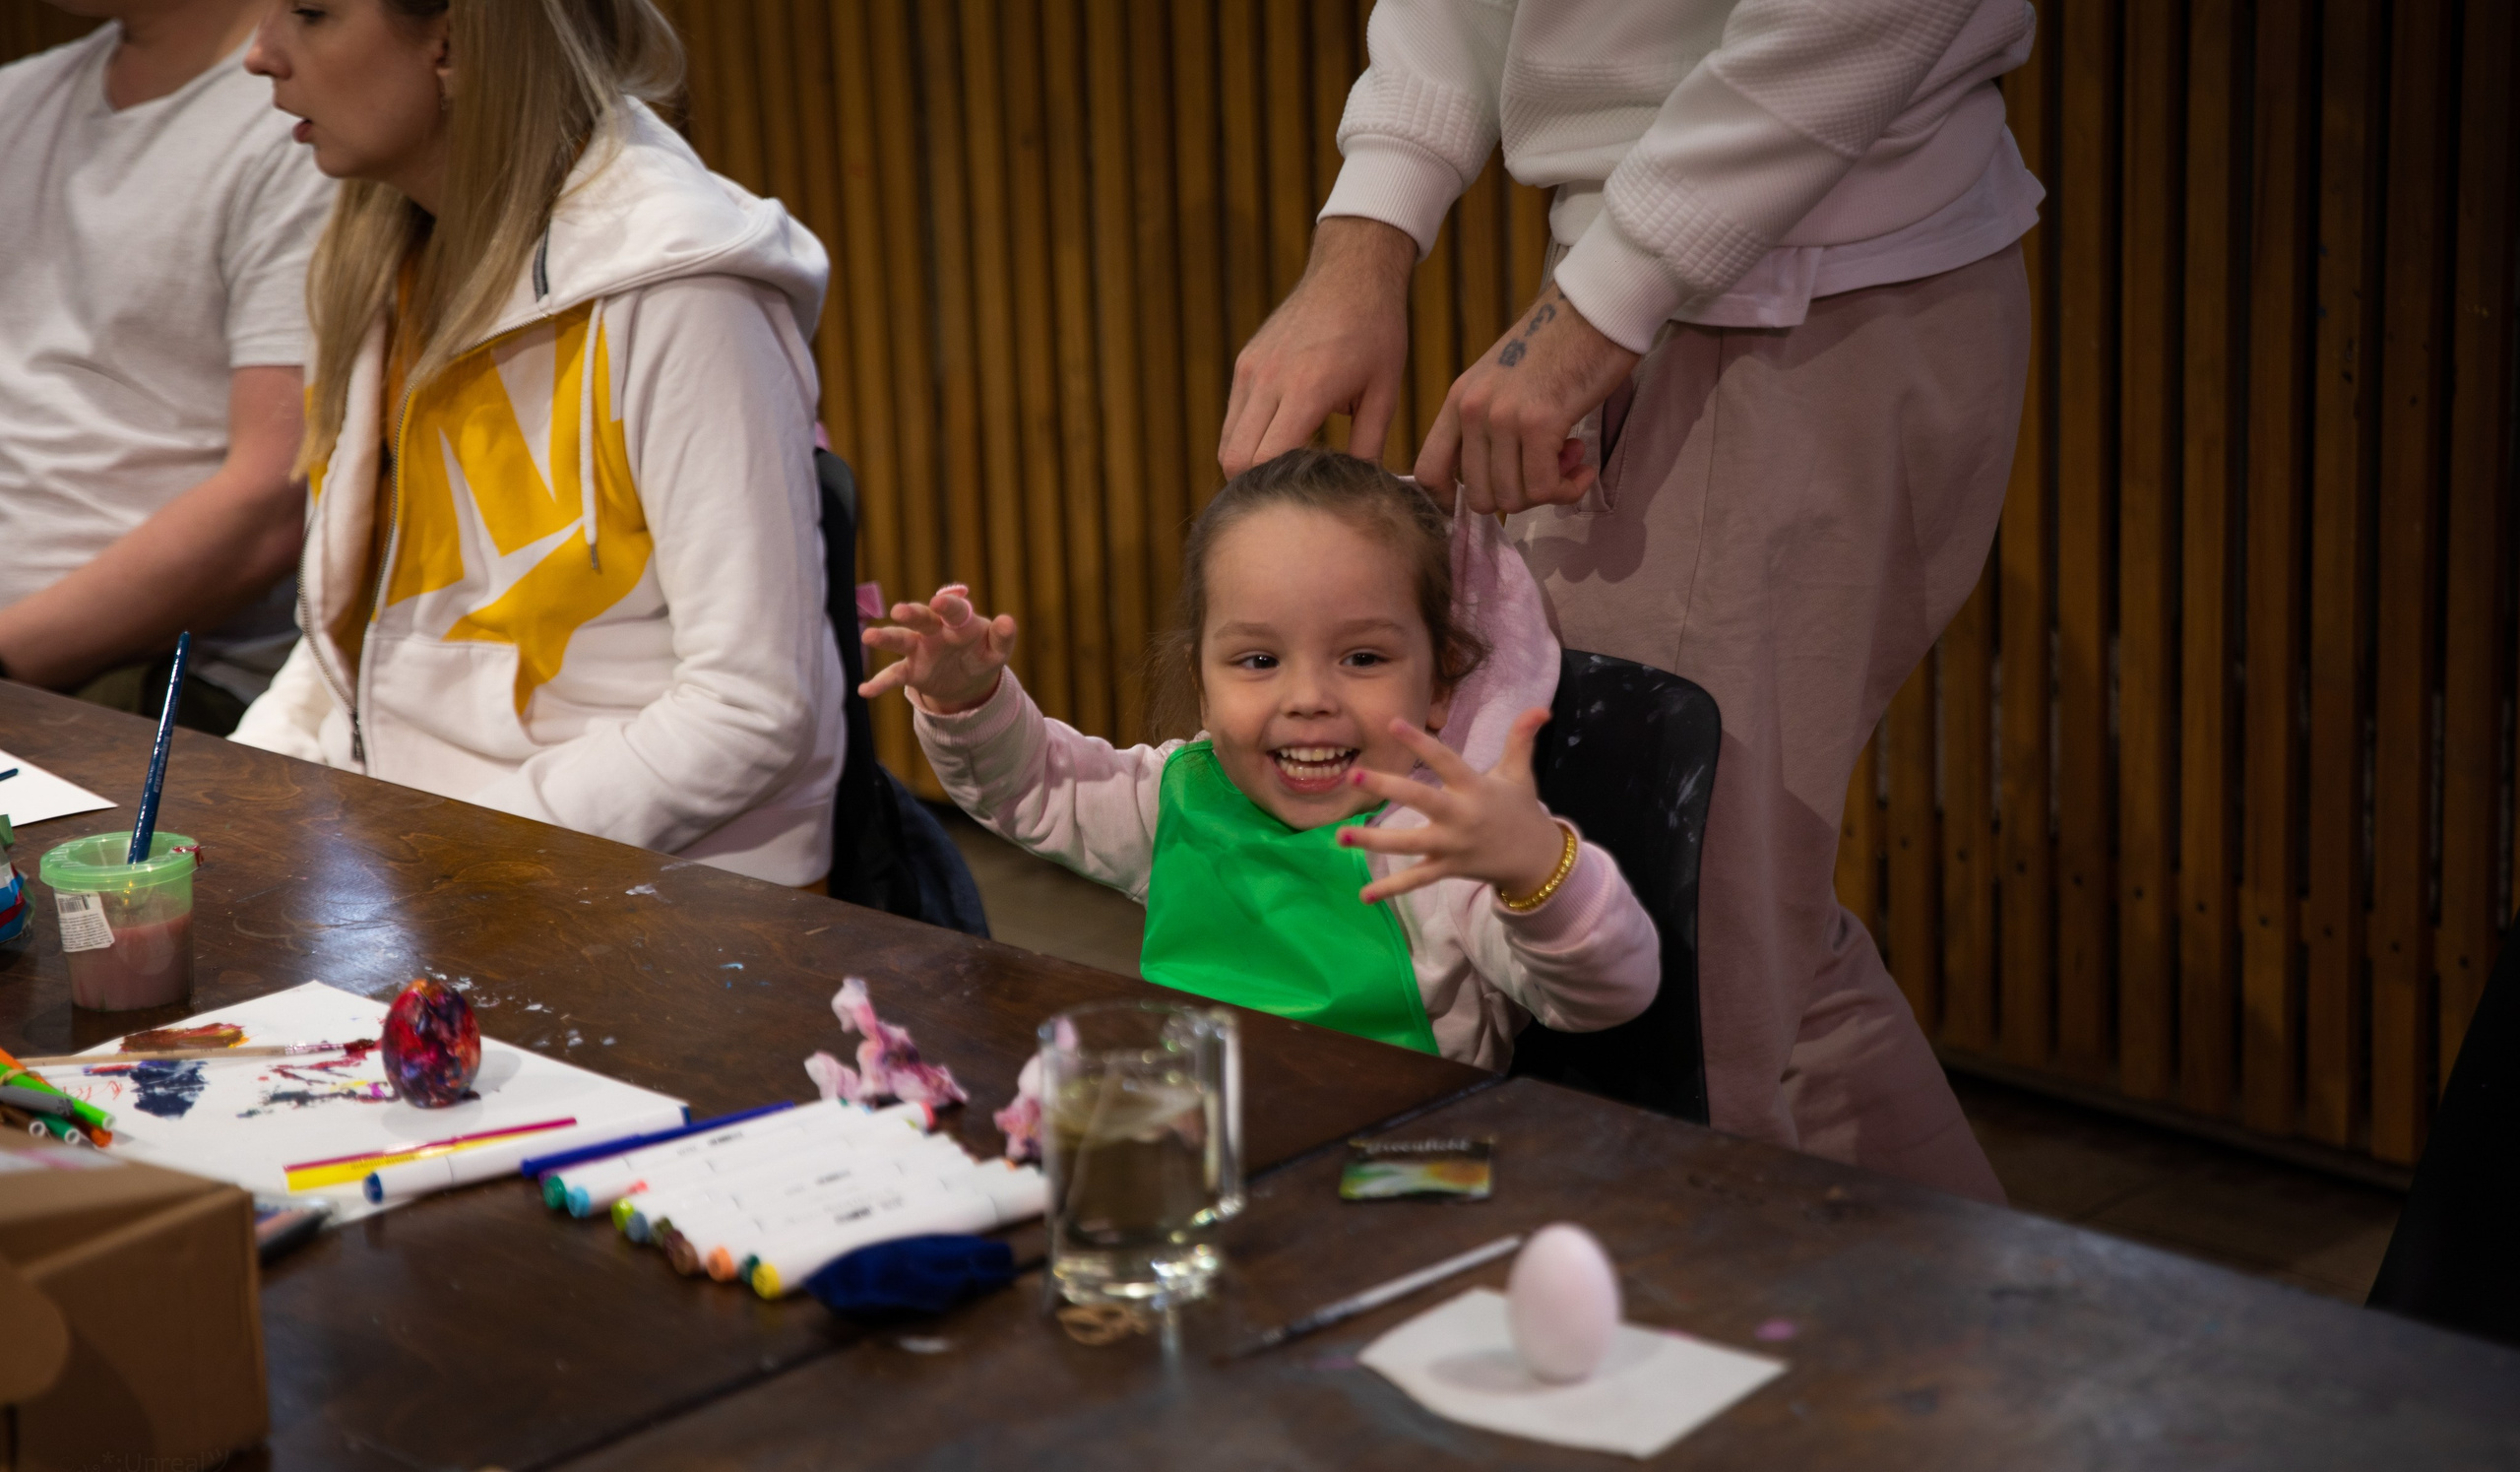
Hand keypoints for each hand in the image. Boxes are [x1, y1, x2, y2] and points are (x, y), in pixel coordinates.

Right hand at [858, 584, 1017, 713]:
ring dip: (885, 637)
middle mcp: (934, 630)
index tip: (938, 602)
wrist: (968, 679)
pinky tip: (864, 690)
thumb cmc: (983, 655)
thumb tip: (1008, 622)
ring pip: (901, 639)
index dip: (948, 606)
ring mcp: (919, 649)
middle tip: (900, 611)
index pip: (954, 610)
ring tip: (868, 637)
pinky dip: (879, 683)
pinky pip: (893, 675)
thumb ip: (1002, 638)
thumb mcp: (996, 650)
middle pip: (921, 618)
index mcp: (958, 622)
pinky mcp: (910, 670)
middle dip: (912, 614)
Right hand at [1219, 217, 1414, 476]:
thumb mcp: (1384, 394)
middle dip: (1258, 485)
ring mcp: (1250, 370)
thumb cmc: (1376, 332)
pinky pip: (1233, 418)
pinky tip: (1279, 440)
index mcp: (1305, 389)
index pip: (1265, 460)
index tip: (1305, 496)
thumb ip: (1369, 447)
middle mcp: (1268, 380)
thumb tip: (1359, 488)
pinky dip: (1248, 439)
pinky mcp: (1244, 363)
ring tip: (1285, 471)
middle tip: (1291, 495)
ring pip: (1227, 443)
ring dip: (1249, 463)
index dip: (1279, 488)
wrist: (1351, 274)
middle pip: (1235, 459)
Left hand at [1338, 709, 1566, 904]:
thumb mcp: (1520, 774)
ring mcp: (1452, 846)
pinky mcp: (1447, 868)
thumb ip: (1521, 739)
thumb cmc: (1520, 810)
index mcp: (1474, 788)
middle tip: (1353, 775)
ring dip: (1374, 841)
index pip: (1444, 760)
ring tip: (1341, 835)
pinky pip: (1416, 880)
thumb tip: (1541, 707)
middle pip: (1420, 800)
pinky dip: (1391, 889)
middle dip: (1386, 787)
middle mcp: (1460, 817)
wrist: (1535, 860)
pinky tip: (1363, 895)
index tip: (1392, 723)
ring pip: (1409, 844)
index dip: (1420, 742)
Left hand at [1414, 286, 1640, 514]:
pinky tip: (1584, 469)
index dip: (1453, 501)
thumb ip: (1488, 424)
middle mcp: (1471, 410)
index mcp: (1457, 400)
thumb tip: (1497, 480)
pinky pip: (1544, 487)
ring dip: (1548, 492)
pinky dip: (1567, 490)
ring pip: (1513, 498)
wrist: (1595, 310)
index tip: (1492, 498)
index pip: (1430, 472)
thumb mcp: (1503, 383)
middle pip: (1478, 496)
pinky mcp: (1538, 422)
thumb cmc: (1559, 347)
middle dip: (1518, 498)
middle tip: (1548, 471)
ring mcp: (1501, 417)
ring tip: (1570, 460)